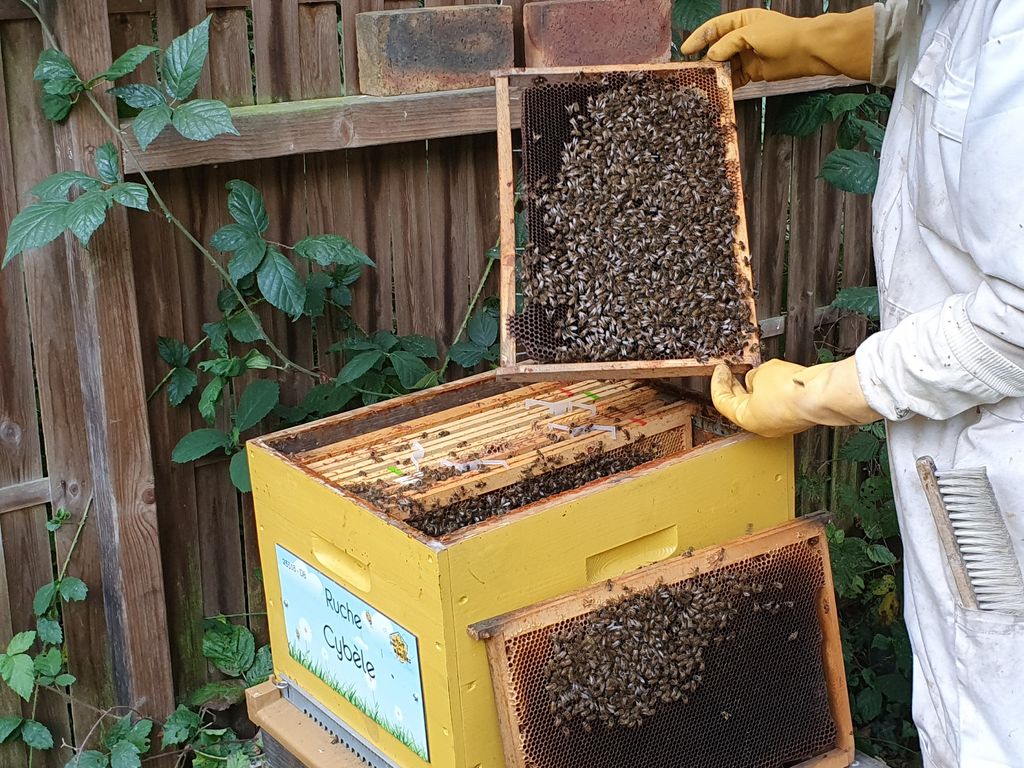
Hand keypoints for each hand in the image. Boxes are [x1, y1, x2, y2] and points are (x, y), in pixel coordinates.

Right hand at [680, 7, 874, 87]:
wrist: (806, 51)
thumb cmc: (781, 35)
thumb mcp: (750, 33)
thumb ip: (727, 44)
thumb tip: (711, 57)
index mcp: (741, 22)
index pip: (714, 28)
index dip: (699, 38)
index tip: (686, 50)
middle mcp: (742, 38)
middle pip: (717, 48)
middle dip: (705, 59)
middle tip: (693, 71)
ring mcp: (747, 55)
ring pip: (725, 65)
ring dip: (715, 74)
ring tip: (704, 82)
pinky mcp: (753, 72)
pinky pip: (735, 78)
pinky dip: (727, 84)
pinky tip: (719, 89)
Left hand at [711, 357, 880, 437]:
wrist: (822, 394)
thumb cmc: (793, 390)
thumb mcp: (763, 373)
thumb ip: (754, 376)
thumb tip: (757, 379)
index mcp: (747, 419)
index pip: (722, 401)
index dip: (718, 382)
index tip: (720, 370)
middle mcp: (764, 426)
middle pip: (741, 405)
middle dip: (735, 386)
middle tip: (731, 372)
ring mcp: (782, 423)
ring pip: (762, 404)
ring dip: (757, 387)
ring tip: (758, 371)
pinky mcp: (798, 416)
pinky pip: (780, 403)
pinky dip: (775, 390)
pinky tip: (779, 377)